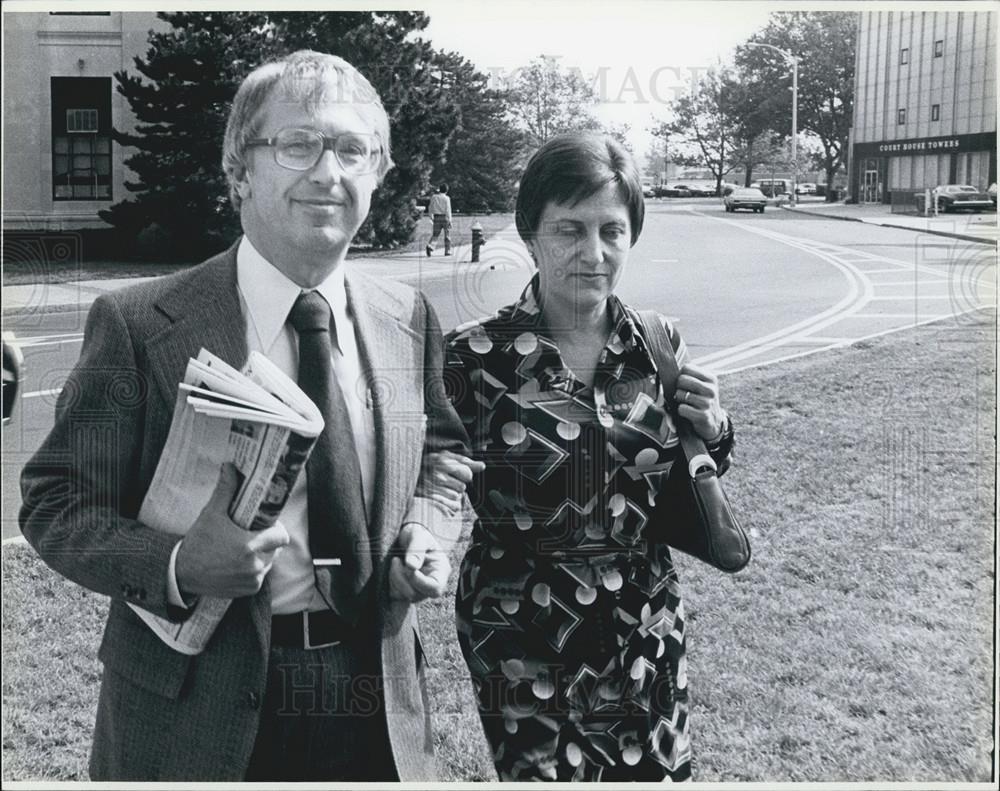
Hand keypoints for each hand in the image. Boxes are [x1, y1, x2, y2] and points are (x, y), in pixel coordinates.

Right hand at [175, 463, 289, 597]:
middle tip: (251, 534)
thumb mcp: (211, 514)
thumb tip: (230, 467)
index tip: (264, 525)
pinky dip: (253, 570)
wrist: (181, 573)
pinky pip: (259, 576)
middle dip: (267, 540)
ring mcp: (253, 580)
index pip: (281, 536)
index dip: (276, 529)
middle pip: (276, 548)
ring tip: (243, 548)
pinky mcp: (249, 590)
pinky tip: (238, 562)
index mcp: (249, 545)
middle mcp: (255, 565)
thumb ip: (225, 491)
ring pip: (268, 562)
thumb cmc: (198, 542)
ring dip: (261, 555)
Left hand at [388, 522, 450, 601]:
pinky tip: (392, 569)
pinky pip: (395, 595)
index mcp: (441, 571)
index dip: (420, 581)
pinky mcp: (405, 592)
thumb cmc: (416, 535)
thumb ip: (416, 548)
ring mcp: (418, 590)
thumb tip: (411, 566)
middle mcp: (431, 584)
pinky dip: (390, 583)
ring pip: (403, 596)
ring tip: (395, 561)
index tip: (408, 566)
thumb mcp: (418, 536)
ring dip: (394, 579)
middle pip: (416, 594)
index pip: (435, 587)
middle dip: (402, 578)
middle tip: (396, 560)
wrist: (406, 537)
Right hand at [417, 450, 484, 512]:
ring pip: (457, 498)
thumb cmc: (428, 466)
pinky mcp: (429, 502)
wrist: (403, 475)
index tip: (455, 474)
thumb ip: (464, 461)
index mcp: (441, 461)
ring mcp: (432, 489)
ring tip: (440, 490)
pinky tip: (440, 500)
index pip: (467, 474)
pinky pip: (451, 507)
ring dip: (452, 496)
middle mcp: (437, 475)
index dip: (464, 475)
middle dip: (457, 486)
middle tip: (445, 483)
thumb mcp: (444, 458)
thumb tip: (482, 466)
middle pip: (462, 487)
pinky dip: (449, 506)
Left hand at [674, 362, 726, 441]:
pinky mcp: (703, 416)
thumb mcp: (701, 386)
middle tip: (684, 395)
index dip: (680, 376)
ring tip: (687, 404)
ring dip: (679, 400)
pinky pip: (682, 408)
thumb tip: (668, 373)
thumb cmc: (702, 400)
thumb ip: (689, 377)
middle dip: (678, 388)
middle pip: (681, 379)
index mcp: (710, 379)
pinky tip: (688, 412)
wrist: (713, 421)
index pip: (686, 368)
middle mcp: (710, 389)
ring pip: (680, 394)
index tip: (685, 384)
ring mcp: (707, 403)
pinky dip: (681, 411)